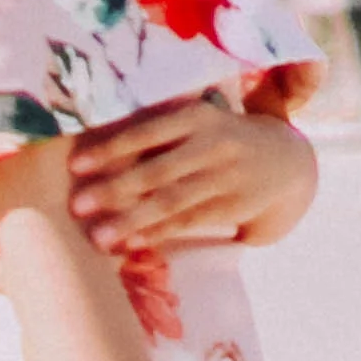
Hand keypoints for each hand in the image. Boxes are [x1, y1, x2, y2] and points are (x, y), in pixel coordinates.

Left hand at [68, 97, 316, 254]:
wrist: (285, 160)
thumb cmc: (219, 140)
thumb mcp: (198, 123)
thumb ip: (159, 133)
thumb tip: (98, 156)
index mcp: (197, 117)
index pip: (147, 132)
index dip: (110, 149)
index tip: (75, 165)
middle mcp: (213, 144)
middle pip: (157, 171)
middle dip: (114, 189)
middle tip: (76, 206)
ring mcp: (226, 177)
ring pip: (171, 201)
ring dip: (131, 221)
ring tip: (98, 238)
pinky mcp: (234, 206)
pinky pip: (189, 222)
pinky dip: (159, 233)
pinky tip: (131, 244)